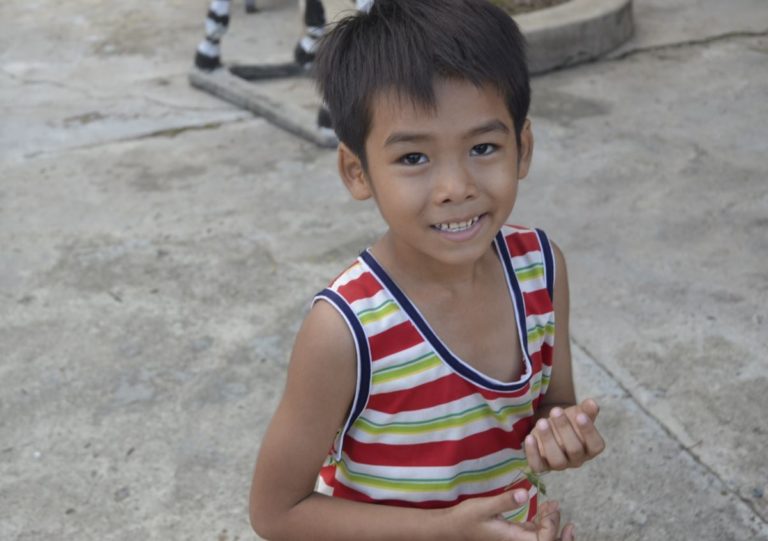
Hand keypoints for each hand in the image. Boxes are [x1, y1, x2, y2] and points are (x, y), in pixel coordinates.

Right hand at [447, 489, 574, 540]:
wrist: (452, 528)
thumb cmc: (466, 519)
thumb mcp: (484, 507)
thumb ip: (505, 501)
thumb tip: (524, 493)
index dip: (552, 528)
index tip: (551, 507)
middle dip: (560, 536)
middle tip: (567, 521)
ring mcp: (515, 539)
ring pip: (541, 539)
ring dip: (552, 527)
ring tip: (555, 506)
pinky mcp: (512, 533)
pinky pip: (532, 532)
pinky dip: (541, 523)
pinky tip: (544, 508)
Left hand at [525, 398, 604, 472]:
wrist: (550, 427)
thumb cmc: (569, 422)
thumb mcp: (578, 413)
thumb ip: (586, 410)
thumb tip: (592, 403)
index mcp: (589, 448)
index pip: (596, 446)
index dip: (589, 432)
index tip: (580, 415)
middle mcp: (577, 459)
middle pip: (575, 450)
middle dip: (565, 429)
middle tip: (556, 410)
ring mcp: (559, 464)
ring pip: (557, 461)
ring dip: (549, 440)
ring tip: (542, 421)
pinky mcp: (542, 465)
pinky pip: (537, 466)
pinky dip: (533, 453)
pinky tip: (529, 437)